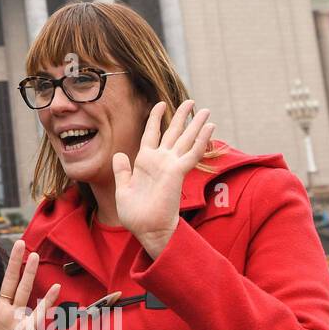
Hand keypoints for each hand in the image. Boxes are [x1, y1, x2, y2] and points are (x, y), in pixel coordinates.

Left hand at [0, 240, 60, 329]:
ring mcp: (15, 318)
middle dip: (14, 261)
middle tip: (20, 242)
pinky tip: (55, 288)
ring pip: (23, 290)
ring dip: (29, 274)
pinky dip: (47, 301)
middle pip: (9, 280)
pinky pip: (39, 313)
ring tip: (33, 256)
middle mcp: (1, 308)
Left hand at [113, 99, 214, 257]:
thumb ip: (122, 171)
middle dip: (182, 116)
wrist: (147, 229)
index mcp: (145, 162)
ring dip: (196, 124)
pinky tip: (209, 127)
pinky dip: (201, 140)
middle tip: (192, 101)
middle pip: (173, 132)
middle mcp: (160, 161)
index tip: (160, 103)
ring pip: (186, 139)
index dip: (155, 118)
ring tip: (206, 109)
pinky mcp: (178, 172)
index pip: (151, 134)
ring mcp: (170, 165)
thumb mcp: (123, 188)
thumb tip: (119, 154)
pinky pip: (192, 152)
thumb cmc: (135, 213)